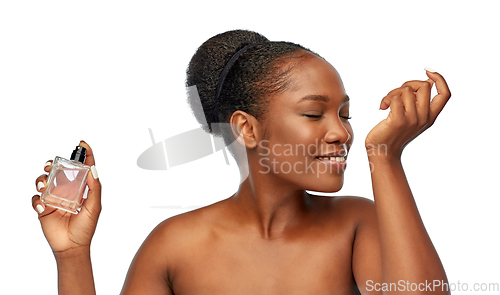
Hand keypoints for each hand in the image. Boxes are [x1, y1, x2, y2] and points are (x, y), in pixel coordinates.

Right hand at [32, 141, 100, 255]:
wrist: (72, 246)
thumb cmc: (86, 228)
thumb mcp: (94, 206)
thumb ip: (94, 188)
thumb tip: (93, 169)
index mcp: (81, 188)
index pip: (83, 168)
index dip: (83, 154)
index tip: (82, 144)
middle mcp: (67, 191)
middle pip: (58, 170)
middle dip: (54, 164)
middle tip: (52, 165)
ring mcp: (54, 199)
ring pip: (44, 181)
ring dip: (41, 179)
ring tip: (43, 185)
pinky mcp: (43, 208)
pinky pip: (35, 199)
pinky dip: (36, 200)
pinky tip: (43, 207)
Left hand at [365, 70, 450, 158]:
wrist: (383, 152)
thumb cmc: (395, 133)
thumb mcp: (413, 118)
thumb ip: (421, 102)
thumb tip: (429, 81)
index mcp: (431, 117)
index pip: (446, 94)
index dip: (440, 79)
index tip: (428, 71)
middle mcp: (424, 118)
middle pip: (425, 86)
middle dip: (409, 83)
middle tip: (397, 94)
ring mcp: (412, 120)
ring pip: (407, 90)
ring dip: (393, 92)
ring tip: (387, 102)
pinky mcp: (398, 121)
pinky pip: (395, 98)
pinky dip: (386, 98)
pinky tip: (382, 107)